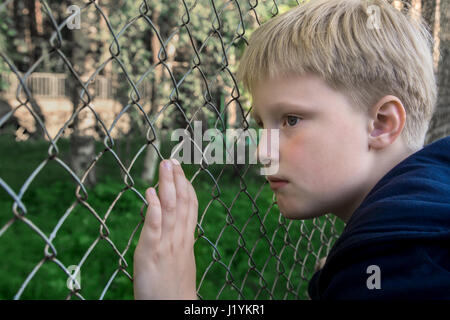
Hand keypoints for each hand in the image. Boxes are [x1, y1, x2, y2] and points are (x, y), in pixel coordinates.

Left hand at [133, 158, 197, 299]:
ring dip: (167, 185)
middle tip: (172, 160)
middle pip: (181, 203)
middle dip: (177, 179)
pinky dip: (153, 207)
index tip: (182, 171)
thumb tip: (172, 224)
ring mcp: (167, 244)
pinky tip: (150, 192)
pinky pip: (154, 226)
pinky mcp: (151, 252)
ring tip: (165, 166)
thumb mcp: (181, 259)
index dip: (186, 186)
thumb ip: (178, 240)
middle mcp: (179, 237)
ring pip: (170, 209)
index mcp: (186, 238)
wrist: (174, 307)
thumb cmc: (174, 287)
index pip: (190, 207)